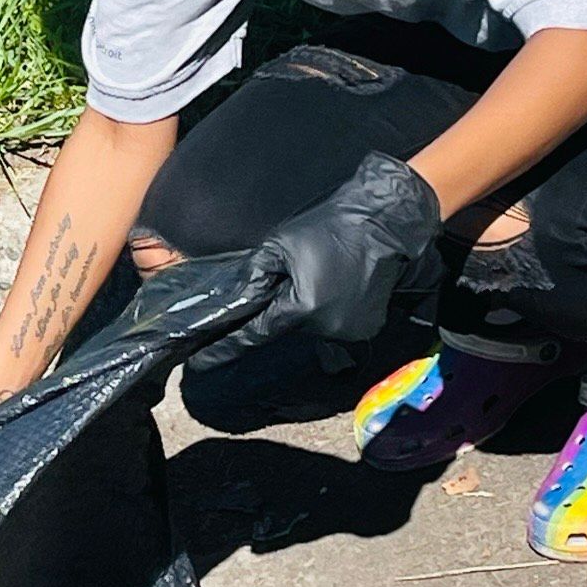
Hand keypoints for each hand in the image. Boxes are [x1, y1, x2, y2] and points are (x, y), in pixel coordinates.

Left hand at [190, 152, 442, 372]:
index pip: (253, 335)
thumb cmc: (329, 228)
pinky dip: (330, 311)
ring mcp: (351, 331)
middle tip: (284, 285)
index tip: (200, 362)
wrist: (386, 223)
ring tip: (320, 277)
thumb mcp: (281, 246)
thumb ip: (253, 276)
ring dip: (306, 310)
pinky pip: (337, 325)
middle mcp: (327, 328)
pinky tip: (337, 285)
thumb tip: (233, 300)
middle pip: (286, 328)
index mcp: (301, 308)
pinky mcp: (368, 327)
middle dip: (278, 311)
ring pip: (312, 327)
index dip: (225, 348)